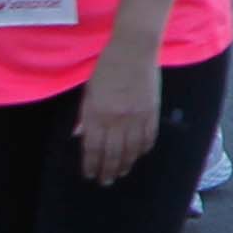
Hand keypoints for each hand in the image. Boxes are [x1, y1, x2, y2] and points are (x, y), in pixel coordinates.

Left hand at [74, 45, 163, 187]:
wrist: (134, 50)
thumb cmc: (106, 68)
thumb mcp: (89, 91)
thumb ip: (85, 116)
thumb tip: (80, 136)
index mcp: (97, 113)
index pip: (93, 147)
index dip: (91, 164)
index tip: (89, 175)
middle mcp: (116, 119)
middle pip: (112, 153)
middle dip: (108, 170)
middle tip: (106, 181)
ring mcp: (136, 116)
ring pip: (131, 149)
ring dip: (126, 163)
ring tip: (121, 173)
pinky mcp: (152, 111)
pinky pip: (149, 136)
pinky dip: (144, 148)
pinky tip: (139, 155)